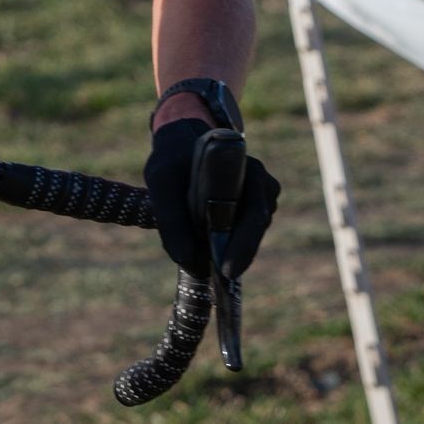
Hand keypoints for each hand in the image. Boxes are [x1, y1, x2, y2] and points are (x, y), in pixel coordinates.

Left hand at [143, 119, 279, 278]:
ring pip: (250, 232)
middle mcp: (259, 180)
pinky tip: (213, 250)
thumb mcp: (161, 182)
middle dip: (238, 255)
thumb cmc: (172, 161)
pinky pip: (245, 233)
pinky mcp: (255, 208)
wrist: (181, 144)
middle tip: (219, 279)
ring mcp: (261, 194)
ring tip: (211, 264)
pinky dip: (230, 244)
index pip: (252, 211)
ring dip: (232, 249)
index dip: (243, 243)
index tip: (227, 270)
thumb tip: (189, 263)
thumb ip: (172, 221)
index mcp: (243, 166)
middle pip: (256, 226)